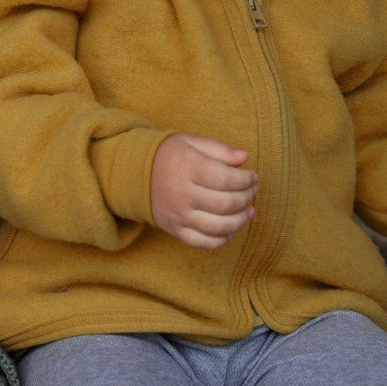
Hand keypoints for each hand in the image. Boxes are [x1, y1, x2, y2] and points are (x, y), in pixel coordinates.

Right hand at [150, 134, 256, 249]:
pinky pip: (203, 243)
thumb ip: (218, 149)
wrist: (133, 174)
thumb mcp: (190, 143)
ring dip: (241, 220)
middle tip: (253, 191)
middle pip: (225, 203)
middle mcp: (182, 193)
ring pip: (219, 226)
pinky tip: (231, 229)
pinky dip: (222, 239)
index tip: (253, 177)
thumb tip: (244, 159)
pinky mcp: (175, 229)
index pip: (226, 179)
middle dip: (247, 198)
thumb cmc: (169, 155)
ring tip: (249, 211)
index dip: (246, 180)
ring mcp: (178, 214)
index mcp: (186, 167)